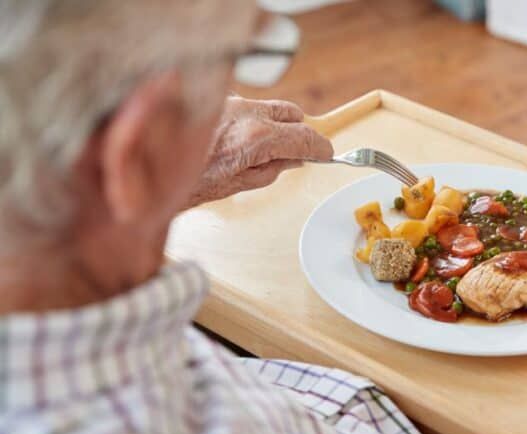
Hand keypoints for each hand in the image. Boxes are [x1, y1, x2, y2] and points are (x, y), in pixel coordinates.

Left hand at [189, 96, 332, 206]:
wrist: (147, 169)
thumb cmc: (186, 183)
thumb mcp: (238, 185)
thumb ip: (273, 169)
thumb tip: (292, 160)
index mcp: (257, 138)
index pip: (305, 137)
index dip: (320, 147)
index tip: (326, 154)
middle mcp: (245, 113)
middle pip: (292, 113)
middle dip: (299, 131)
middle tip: (296, 152)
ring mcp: (229, 103)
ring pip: (268, 107)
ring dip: (274, 124)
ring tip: (262, 149)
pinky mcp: (214, 101)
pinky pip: (244, 106)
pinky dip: (249, 120)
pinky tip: (235, 140)